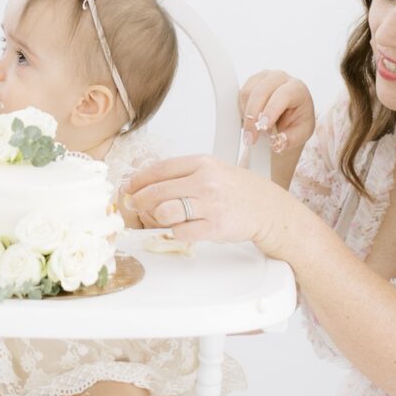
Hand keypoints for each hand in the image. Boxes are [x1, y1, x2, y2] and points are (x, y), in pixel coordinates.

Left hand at [124, 153, 287, 250]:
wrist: (266, 208)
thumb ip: (182, 174)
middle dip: (138, 200)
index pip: (160, 169)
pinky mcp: (215, 227)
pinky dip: (176, 232)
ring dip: (157, 218)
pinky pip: (181, 232)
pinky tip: (182, 227)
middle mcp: (205, 182)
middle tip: (133, 204)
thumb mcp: (211, 170)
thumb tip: (146, 182)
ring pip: (165, 213)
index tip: (128, 186)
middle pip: (157, 192)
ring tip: (163, 217)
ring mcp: (210, 205)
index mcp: (202, 163)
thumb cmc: (236, 189)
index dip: (138, 179)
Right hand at [239, 69, 315, 166]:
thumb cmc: (296, 122)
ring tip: (254, 128)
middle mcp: (281, 78)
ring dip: (247, 114)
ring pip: (247, 93)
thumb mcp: (300, 134)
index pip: (283, 95)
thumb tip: (277, 143)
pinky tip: (250, 120)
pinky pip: (240, 95)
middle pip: (261, 92)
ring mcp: (264, 77)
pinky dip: (242, 110)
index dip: (271, 110)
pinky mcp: (252, 81)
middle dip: (253, 116)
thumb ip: (290, 140)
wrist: (288, 116)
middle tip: (251, 138)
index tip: (263, 127)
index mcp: (297, 88)